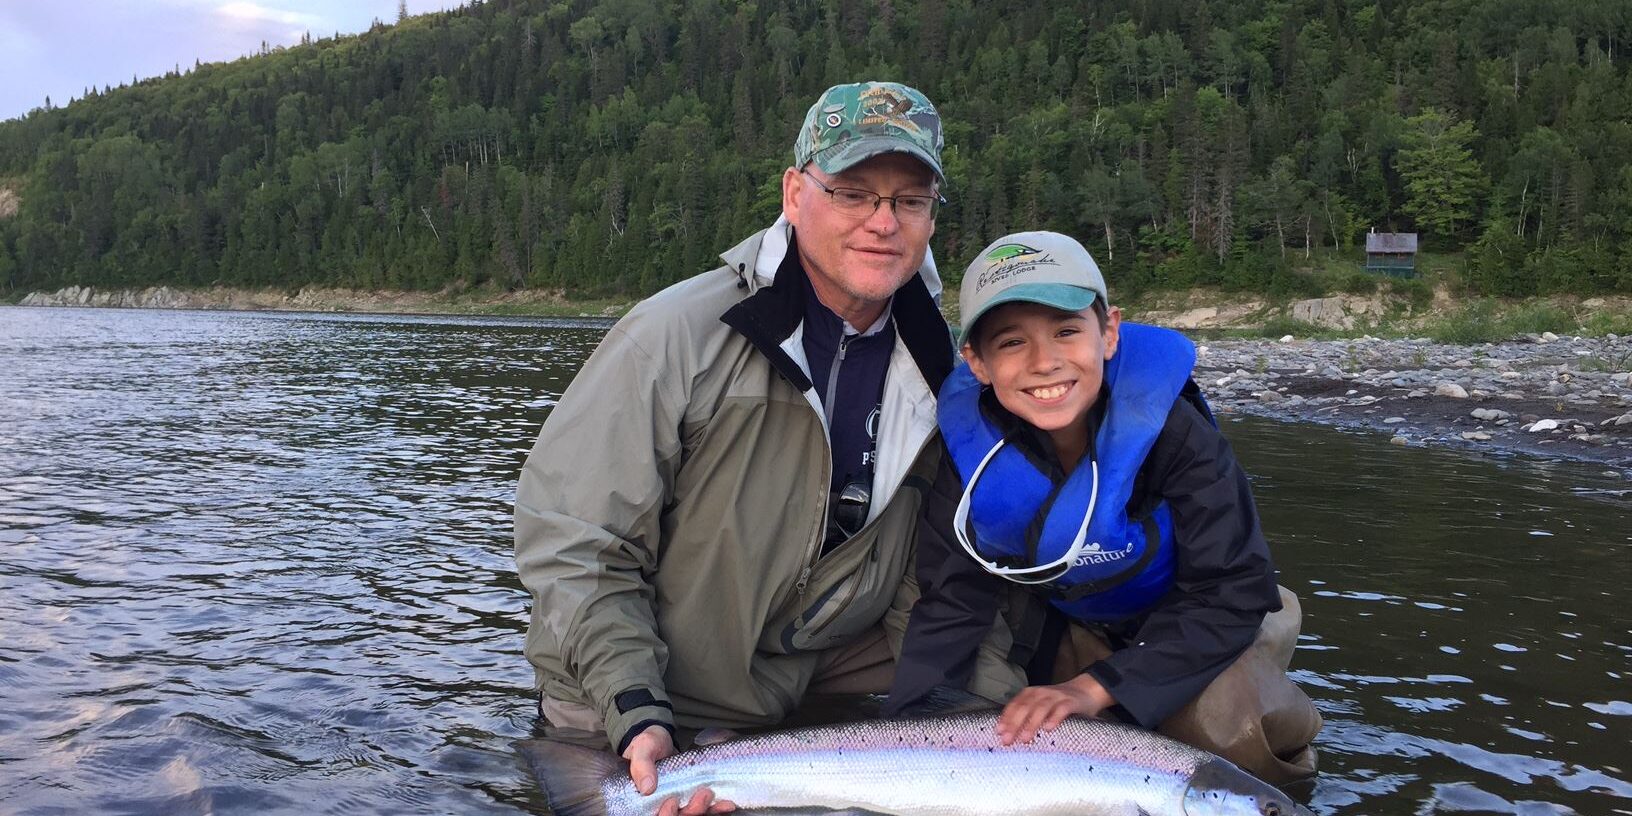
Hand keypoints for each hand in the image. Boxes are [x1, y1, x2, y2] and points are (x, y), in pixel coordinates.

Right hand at [621, 725, 736, 815]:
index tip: (671, 802)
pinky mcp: (694, 798)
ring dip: (705, 809)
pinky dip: (717, 808)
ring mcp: (680, 803)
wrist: (663, 738)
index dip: (665, 815)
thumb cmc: (649, 744)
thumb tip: (648, 788)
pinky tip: (727, 804)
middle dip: (690, 812)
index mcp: (645, 800)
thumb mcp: (642, 748)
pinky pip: (706, 809)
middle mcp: (663, 805)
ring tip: (710, 794)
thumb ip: (642, 765)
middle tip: (702, 794)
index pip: (654, 815)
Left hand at [995, 674, 1115, 745]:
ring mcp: (1057, 696)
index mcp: (1031, 694)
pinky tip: (1048, 728)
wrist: (1086, 690)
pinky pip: (1061, 709)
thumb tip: (1009, 733)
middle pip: (1025, 707)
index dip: (1006, 718)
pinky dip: (1054, 718)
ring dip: (1031, 723)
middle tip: (1008, 740)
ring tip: (1025, 738)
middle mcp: (1042, 693)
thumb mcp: (1041, 705)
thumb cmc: (1059, 703)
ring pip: (1041, 708)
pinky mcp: (1071, 702)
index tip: (999, 732)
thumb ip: (1028, 714)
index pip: (1015, 705)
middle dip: (1014, 724)